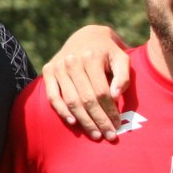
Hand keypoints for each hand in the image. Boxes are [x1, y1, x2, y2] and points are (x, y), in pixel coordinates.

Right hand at [43, 24, 130, 140]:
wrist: (87, 36)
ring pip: (71, 100)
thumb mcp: (122, 59)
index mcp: (91, 57)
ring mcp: (58, 66)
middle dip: (99, 121)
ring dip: (84, 121)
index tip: (118, 125)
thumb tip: (115, 96)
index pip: (101, 92)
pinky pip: (53, 96)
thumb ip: (123, 76)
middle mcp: (72, 61)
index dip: (110, 111)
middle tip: (109, 136)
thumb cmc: (109, 52)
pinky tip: (73, 123)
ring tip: (96, 135)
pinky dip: (62, 111)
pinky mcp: (49, 70)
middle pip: (86, 99)